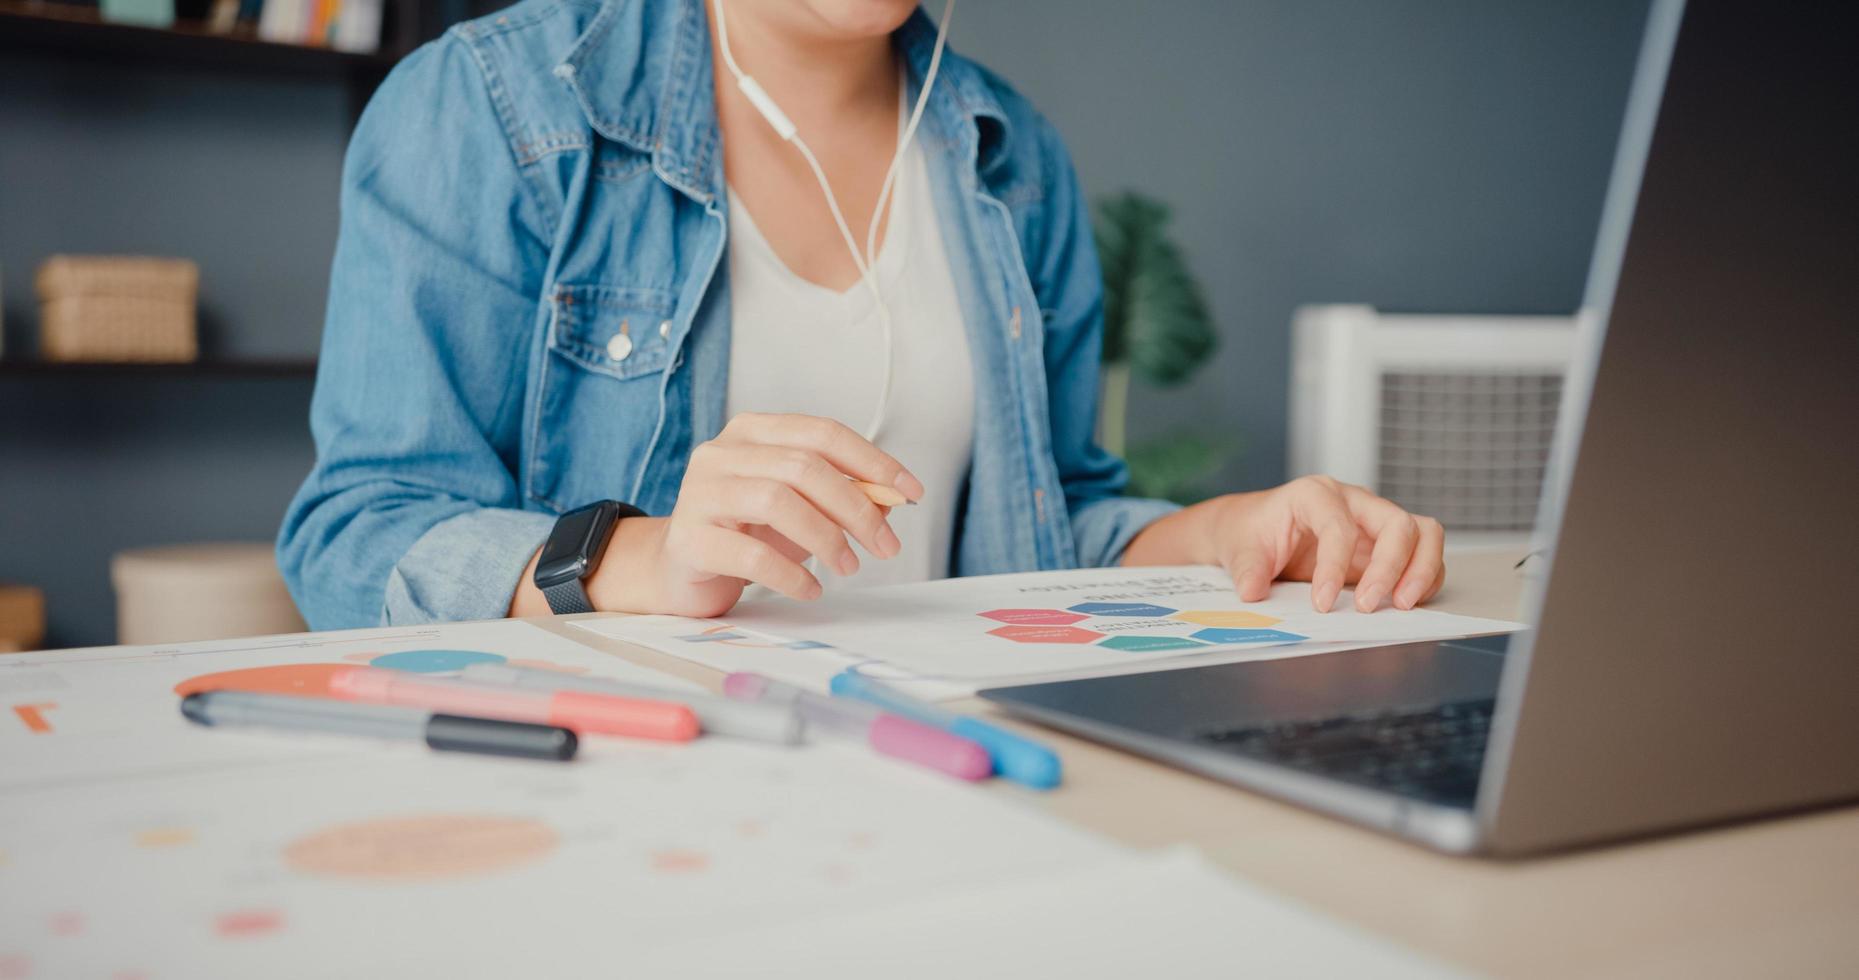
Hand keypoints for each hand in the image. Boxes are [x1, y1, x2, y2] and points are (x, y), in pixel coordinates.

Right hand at [587, 413, 922, 617]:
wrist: (676, 570)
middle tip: (886, 546)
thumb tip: (891, 501)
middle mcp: (721, 454)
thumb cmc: (745, 533)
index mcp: (752, 433)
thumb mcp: (799, 509)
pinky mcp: (688, 540)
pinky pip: (751, 555)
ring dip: (826, 538)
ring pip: (777, 501)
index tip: (912, 494)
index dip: (873, 461)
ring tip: (849, 567)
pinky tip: (811, 590)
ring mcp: (699, 494)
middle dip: (857, 508)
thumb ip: (841, 497)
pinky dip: (792, 575)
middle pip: (803, 467)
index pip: (822, 433)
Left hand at [1123, 476, 1445, 612]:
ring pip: (1422, 534)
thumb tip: (1253, 591)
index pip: (1338, 526)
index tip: (1321, 604)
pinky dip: (1422, 579)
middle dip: (1390, 567)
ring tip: (1402, 605)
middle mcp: (1353, 502)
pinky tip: (1403, 603)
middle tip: (1368, 606)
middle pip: (1396, 523)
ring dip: (1420, 570)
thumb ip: (1247, 568)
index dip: (1334, 566)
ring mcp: (1373, 523)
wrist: (1254, 530)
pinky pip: (1421, 554)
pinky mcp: (1383, 546)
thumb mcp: (1238, 548)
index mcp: (1315, 494)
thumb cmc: (1250, 531)